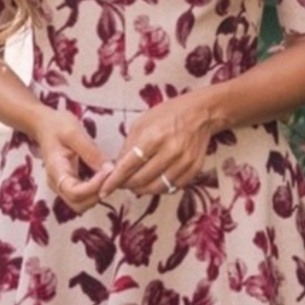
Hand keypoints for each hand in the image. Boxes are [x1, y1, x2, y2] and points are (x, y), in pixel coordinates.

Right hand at [36, 108, 112, 212]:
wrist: (44, 124)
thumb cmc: (56, 125)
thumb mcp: (75, 133)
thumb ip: (92, 152)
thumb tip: (110, 169)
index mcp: (56, 170)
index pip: (74, 193)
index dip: (94, 187)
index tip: (107, 172)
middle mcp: (57, 183)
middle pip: (79, 204)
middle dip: (98, 194)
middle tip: (111, 175)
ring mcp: (62, 186)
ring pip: (82, 203)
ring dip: (98, 193)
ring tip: (108, 173)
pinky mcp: (69, 183)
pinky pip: (84, 195)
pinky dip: (96, 189)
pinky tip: (103, 174)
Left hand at [99, 93, 214, 198]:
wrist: (201, 113)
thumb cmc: (168, 114)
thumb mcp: (142, 123)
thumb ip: (129, 146)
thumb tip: (117, 168)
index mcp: (153, 137)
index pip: (128, 166)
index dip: (114, 181)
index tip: (104, 190)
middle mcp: (170, 151)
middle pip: (141, 180)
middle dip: (127, 184)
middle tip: (122, 182)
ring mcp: (184, 162)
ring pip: (156, 188)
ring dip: (142, 189)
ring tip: (136, 183)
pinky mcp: (194, 169)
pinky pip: (172, 187)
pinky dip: (159, 187)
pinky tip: (154, 180)